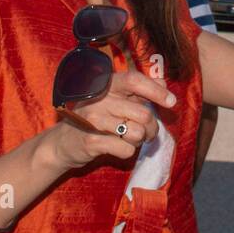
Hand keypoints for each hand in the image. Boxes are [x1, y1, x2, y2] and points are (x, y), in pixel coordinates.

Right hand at [48, 69, 175, 166]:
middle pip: (143, 114)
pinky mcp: (92, 141)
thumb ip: (138, 90)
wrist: (62, 143)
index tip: (171, 102)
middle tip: (148, 132)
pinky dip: (127, 152)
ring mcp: (94, 120)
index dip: (156, 91)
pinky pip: (126, 149)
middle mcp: (99, 99)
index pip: (134, 80)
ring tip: (129, 138)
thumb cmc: (94, 118)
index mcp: (106, 85)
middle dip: (152, 128)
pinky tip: (115, 147)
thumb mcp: (113, 99)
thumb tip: (162, 80)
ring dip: (139, 140)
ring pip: (137, 133)